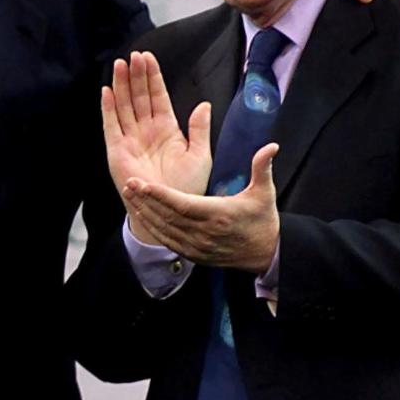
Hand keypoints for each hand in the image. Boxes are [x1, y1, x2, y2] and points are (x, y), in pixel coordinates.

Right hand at [101, 52, 211, 242]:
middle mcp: (146, 131)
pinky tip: (106, 91)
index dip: (153, 77)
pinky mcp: (117, 151)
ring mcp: (130, 139)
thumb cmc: (187, 187)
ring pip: (124, 106)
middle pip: (138, 96)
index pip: (157, 96)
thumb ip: (199, 130)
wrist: (171, 211)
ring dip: (121, 85)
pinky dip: (108, 108)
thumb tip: (203, 105)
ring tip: (120, 65)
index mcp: (166, 129)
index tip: (149, 58)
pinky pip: (111, 125)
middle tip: (134, 55)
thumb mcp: (200, 156)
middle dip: (136, 75)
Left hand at [122, 143, 280, 274]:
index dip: (161, 195)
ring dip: (144, 212)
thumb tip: (271, 145)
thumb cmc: (262, 220)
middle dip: (146, 200)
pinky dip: (152, 227)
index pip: (183, 204)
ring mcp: (196, 246)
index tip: (144, 184)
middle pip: (167, 216)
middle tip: (129, 183)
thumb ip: (262, 167)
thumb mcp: (265, 193)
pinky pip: (166, 241)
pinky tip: (141, 214)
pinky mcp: (193, 254)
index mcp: (219, 214)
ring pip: (163, 229)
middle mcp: (204, 233)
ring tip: (129, 194)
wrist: (265, 253)